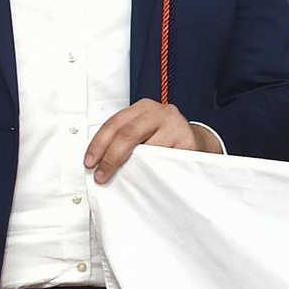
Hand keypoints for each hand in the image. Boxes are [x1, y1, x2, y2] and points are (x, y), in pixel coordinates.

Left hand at [84, 100, 218, 183]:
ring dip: (133, 168)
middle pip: (128, 134)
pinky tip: (146, 179)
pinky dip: (153, 172)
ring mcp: (176, 126)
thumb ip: (125, 139)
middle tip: (102, 175)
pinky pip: (165, 161)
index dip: (99, 144)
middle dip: (111, 157)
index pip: (115, 123)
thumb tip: (99, 161)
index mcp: (143, 108)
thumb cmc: (165, 138)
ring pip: (147, 150)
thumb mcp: (143, 130)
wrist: (198, 142)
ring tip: (125, 179)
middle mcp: (160, 113)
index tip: (90, 162)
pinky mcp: (188, 143)